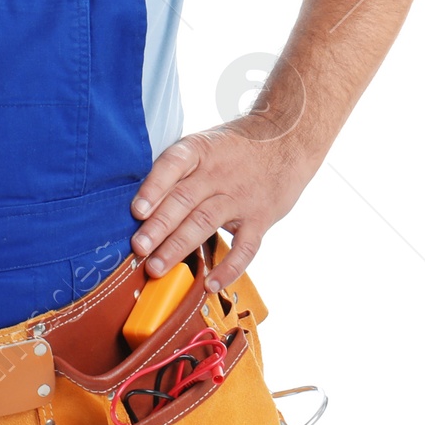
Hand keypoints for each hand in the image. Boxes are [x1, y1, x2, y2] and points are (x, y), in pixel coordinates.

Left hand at [129, 125, 303, 294]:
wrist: (287, 140)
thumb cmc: (235, 147)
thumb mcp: (206, 144)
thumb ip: (178, 170)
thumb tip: (141, 204)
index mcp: (200, 149)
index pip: (173, 164)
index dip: (153, 187)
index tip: (137, 210)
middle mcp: (218, 172)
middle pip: (184, 199)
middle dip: (158, 227)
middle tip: (138, 249)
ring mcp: (240, 196)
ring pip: (205, 222)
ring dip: (178, 247)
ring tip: (157, 267)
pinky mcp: (260, 218)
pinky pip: (245, 247)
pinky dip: (228, 268)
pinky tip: (210, 284)